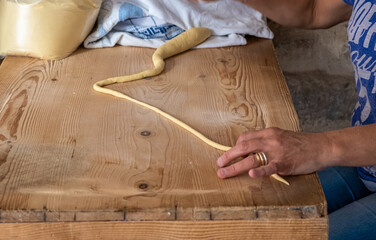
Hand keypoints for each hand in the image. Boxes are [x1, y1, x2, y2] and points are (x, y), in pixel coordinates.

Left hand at [216, 127, 331, 178]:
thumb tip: (253, 149)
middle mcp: (270, 140)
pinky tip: (252, 174)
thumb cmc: (302, 143)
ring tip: (224, 173)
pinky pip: (270, 167)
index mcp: (269, 132)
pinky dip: (260, 171)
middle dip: (228, 156)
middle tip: (218, 164)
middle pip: (243, 146)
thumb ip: (268, 141)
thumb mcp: (282, 136)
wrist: (322, 146)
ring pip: (251, 158)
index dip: (235, 147)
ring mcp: (277, 151)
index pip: (246, 137)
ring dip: (235, 166)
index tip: (229, 155)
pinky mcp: (285, 163)